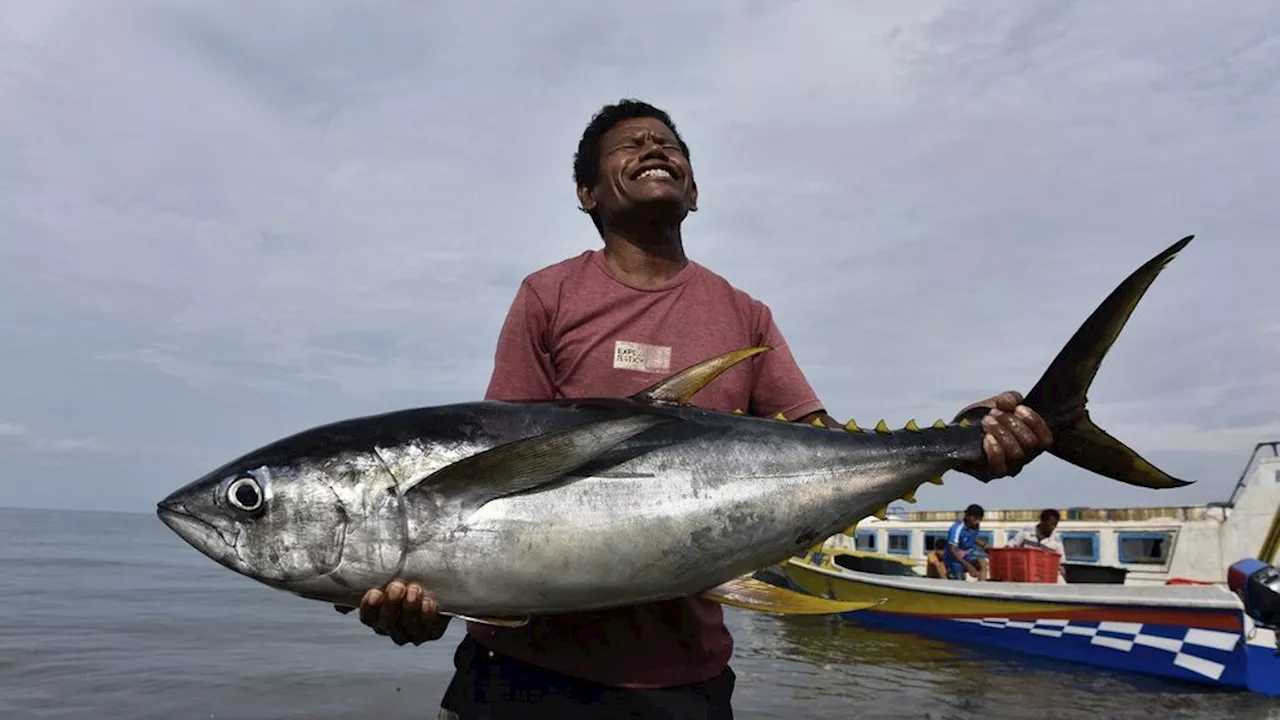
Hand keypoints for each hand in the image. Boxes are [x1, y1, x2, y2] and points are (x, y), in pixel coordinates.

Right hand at [333, 580, 449, 645]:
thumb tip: (339, 599)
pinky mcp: (433, 630)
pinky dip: (427, 616)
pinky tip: (428, 602)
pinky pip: (430, 628)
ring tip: (413, 589)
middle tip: (396, 586)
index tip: (373, 592)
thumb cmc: (405, 576)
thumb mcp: (385, 574)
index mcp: (377, 616)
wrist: (436, 579)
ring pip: (408, 628)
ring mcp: (413, 632)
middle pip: (387, 624)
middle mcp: (393, 628)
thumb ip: (362, 582)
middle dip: (391, 606)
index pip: (368, 618)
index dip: (369, 608)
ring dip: (410, 609)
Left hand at [960, 391, 1052, 477]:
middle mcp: (1024, 457)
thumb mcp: (997, 402)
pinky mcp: (992, 474)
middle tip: (994, 413)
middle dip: (1012, 423)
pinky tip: (986, 438)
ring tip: (987, 421)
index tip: (1017, 408)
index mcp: (1031, 440)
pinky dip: (995, 450)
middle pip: (1030, 443)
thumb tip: (1011, 402)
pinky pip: (1000, 467)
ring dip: (1002, 433)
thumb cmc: (981, 419)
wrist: (955, 431)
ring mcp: (1009, 467)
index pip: (1045, 438)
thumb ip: (1009, 398)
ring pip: (1017, 454)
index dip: (1034, 421)